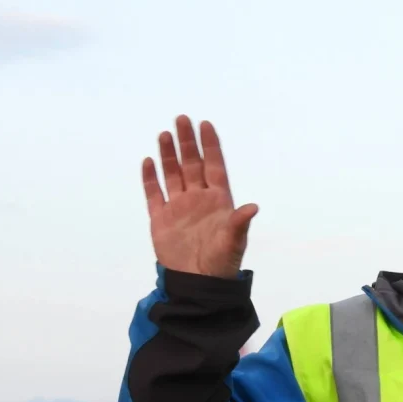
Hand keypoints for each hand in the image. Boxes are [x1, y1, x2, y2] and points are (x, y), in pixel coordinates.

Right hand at [142, 115, 257, 278]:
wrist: (197, 282)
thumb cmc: (221, 262)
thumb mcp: (234, 242)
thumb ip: (239, 223)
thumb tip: (253, 207)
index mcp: (218, 200)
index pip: (214, 166)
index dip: (210, 146)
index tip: (205, 124)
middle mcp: (198, 199)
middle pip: (192, 164)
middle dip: (187, 142)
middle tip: (181, 119)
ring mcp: (178, 207)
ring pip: (172, 174)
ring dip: (168, 155)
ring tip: (164, 134)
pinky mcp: (161, 219)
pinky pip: (154, 193)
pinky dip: (150, 178)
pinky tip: (148, 161)